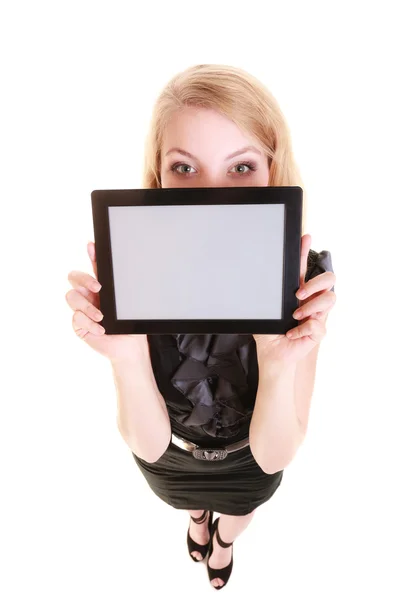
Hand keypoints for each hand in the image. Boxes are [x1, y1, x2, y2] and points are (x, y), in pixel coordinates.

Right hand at [65, 242, 147, 361]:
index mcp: (100, 287)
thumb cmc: (130, 324)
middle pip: (74, 277)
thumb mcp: (128, 304)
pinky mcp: (78, 325)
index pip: (92, 266)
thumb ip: (122, 287)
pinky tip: (101, 330)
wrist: (129, 347)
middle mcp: (88, 295)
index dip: (90, 254)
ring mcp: (81, 309)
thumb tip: (132, 264)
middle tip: (98, 288)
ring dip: (88, 307)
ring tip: (102, 317)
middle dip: (84, 279)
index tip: (91, 246)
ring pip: (72, 297)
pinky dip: (90, 324)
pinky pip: (76, 318)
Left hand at [253, 234, 335, 364]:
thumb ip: (262, 296)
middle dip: (316, 283)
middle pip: (329, 280)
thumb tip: (249, 278)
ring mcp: (317, 315)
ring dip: (310, 307)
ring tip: (294, 316)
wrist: (272, 354)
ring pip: (330, 299)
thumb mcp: (263, 310)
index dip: (305, 251)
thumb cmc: (269, 332)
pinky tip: (290, 333)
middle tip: (298, 294)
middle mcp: (311, 301)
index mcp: (298, 292)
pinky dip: (301, 330)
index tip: (305, 237)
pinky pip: (318, 325)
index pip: (304, 268)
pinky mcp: (318, 332)